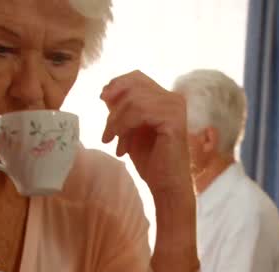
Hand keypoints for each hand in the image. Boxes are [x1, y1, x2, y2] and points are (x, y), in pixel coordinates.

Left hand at [100, 71, 191, 199]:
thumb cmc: (150, 161)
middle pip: (133, 86)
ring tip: (113, 143)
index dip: (117, 84)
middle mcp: (173, 99)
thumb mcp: (130, 129)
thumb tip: (106, 91)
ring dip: (117, 123)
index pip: (137, 77)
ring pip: (134, 100)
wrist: (166, 186)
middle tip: (107, 132)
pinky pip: (140, 112)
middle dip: (114, 108)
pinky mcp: (173, 119)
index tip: (102, 99)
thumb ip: (122, 110)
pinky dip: (124, 128)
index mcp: (165, 98)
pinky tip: (121, 148)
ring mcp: (175, 107)